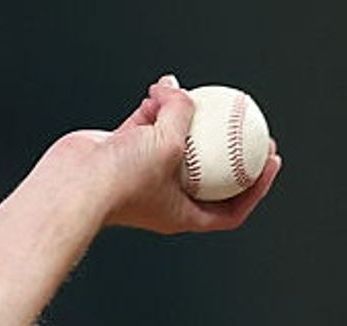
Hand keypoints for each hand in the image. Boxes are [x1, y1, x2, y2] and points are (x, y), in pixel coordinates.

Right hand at [46, 76, 281, 236]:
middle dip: (228, 151)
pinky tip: (161, 90)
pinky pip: (147, 129)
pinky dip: (155, 111)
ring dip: (186, 121)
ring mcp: (145, 176)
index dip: (256, 188)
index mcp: (185, 215)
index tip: (271, 162)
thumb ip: (182, 116)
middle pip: (209, 176)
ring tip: (196, 97)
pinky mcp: (124, 154)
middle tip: (247, 127)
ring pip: (176, 146)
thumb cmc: (123, 180)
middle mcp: (167, 198)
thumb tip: (183, 94)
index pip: (232, 209)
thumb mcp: (169, 145)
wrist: (74, 184)